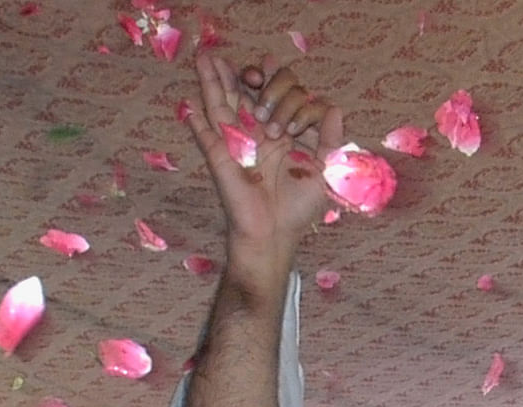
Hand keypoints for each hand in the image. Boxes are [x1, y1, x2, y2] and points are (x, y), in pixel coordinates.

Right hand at [182, 52, 341, 262]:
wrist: (276, 234)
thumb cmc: (300, 207)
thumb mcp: (325, 171)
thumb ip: (331, 140)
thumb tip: (335, 107)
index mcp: (281, 132)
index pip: (281, 96)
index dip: (289, 94)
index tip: (296, 122)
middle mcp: (256, 132)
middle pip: (245, 92)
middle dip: (249, 75)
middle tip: (254, 73)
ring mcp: (236, 144)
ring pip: (221, 105)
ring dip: (212, 81)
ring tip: (205, 56)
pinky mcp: (220, 160)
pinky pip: (205, 138)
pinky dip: (196, 123)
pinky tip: (188, 106)